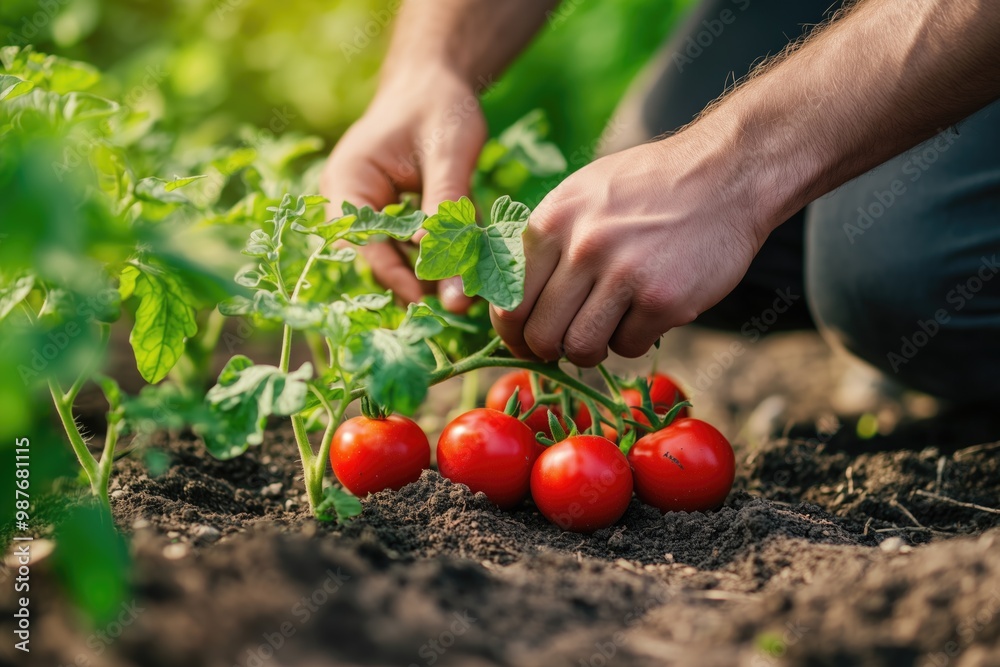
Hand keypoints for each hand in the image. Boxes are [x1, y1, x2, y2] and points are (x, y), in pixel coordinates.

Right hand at [321, 67, 486, 312]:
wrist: (436, 85)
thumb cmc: (439, 109)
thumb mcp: (448, 155)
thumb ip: (447, 211)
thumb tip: (449, 276)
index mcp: (346, 182)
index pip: (360, 244)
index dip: (391, 276)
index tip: (426, 299)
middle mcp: (347, 205)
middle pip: (373, 262)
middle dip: (414, 283)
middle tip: (457, 303)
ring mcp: (367, 216)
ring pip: (395, 263)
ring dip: (430, 277)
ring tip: (471, 291)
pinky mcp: (392, 224)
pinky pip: (411, 253)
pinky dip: (439, 261)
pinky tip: (471, 271)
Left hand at [490, 128, 772, 365]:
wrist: (726, 174)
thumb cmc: (647, 189)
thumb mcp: (582, 195)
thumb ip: (546, 244)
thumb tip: (510, 304)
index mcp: (552, 222)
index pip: (509, 301)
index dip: (513, 333)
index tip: (525, 341)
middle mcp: (583, 247)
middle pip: (541, 334)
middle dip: (549, 350)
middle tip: (565, 346)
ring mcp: (624, 275)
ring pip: (581, 348)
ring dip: (592, 350)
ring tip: (608, 328)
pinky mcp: (663, 300)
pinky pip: (628, 347)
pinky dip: (635, 339)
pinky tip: (647, 312)